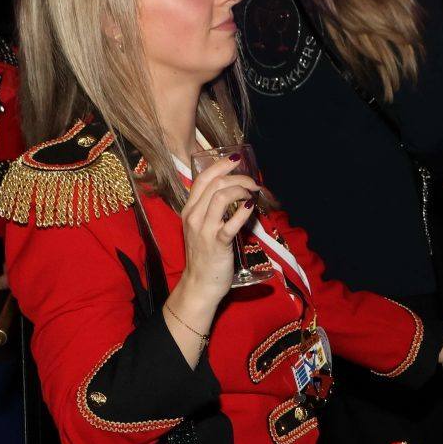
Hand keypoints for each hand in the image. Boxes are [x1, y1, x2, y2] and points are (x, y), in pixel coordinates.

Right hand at [171, 160, 259, 324]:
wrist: (199, 284)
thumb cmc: (205, 256)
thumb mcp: (202, 228)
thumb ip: (212, 211)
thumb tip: (234, 194)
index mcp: (189, 210)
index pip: (203, 178)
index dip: (221, 164)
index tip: (237, 159)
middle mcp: (194, 216)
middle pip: (215, 183)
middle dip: (238, 177)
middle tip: (253, 183)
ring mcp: (204, 230)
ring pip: (220, 196)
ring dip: (241, 190)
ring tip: (253, 193)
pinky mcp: (217, 244)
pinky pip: (230, 223)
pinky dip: (243, 212)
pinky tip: (251, 207)